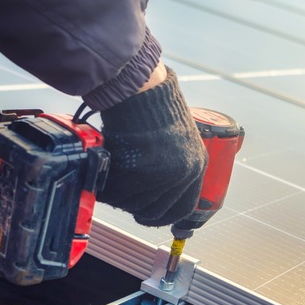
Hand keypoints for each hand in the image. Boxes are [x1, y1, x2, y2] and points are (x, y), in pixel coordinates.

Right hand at [97, 66, 206, 226]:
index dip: (164, 214)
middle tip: (124, 195)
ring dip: (121, 196)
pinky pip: (118, 195)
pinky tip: (107, 174)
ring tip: (115, 177)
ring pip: (135, 205)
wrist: (142, 89)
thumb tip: (158, 188)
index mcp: (197, 165)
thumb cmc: (154, 107)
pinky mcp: (139, 174)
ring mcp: (163, 175)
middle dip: (137, 207)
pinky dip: (108, 189)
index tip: (149, 214)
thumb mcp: (178, 138)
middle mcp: (184, 174)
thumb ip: (173, 164)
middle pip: (156, 211)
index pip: (183, 207)